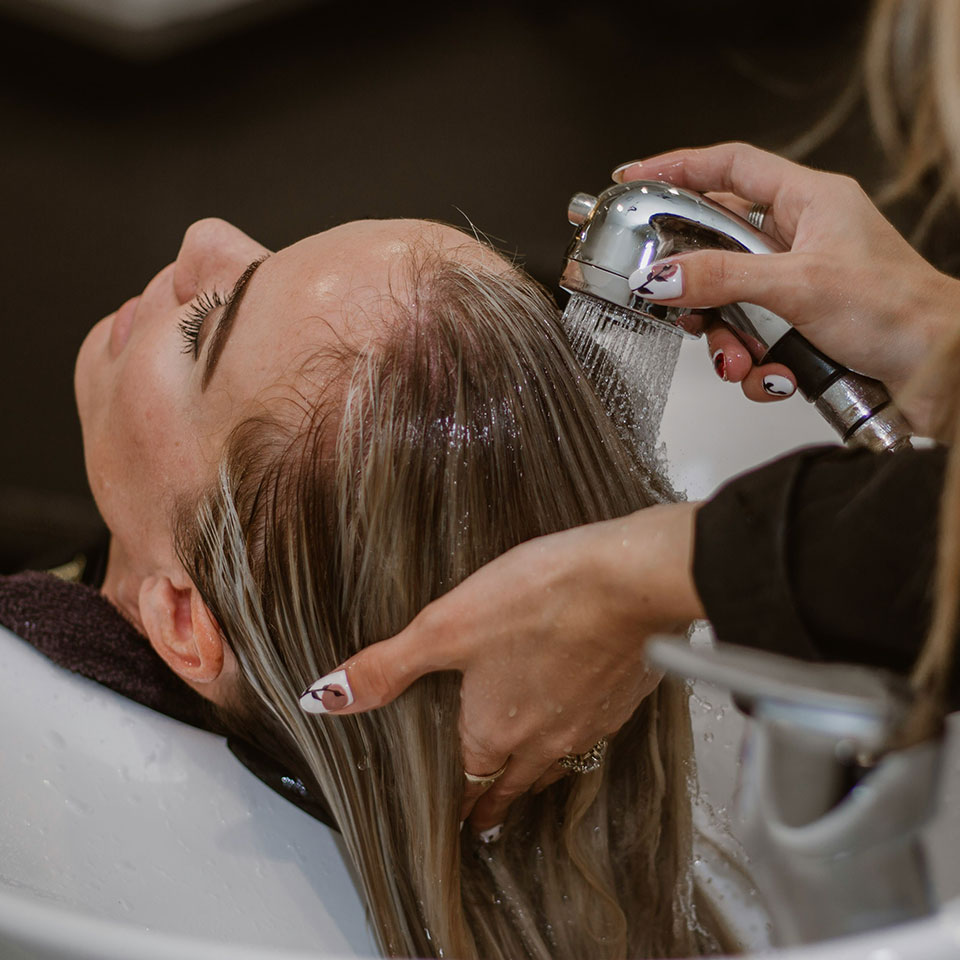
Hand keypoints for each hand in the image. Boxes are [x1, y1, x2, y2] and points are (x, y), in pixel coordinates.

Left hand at [298, 502, 703, 831]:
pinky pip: (594, 734)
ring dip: (537, 775)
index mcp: (494, 730)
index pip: (470, 785)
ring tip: (528, 779)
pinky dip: (578, 735)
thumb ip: (386, 667)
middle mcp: (543, 740)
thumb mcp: (446, 626)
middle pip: (514, 784)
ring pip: (557, 764)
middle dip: (496, 801)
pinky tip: (578, 715)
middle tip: (488, 817)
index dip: (459, 805)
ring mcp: (589, 724)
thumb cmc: (540, 599)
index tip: (458, 823)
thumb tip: (324, 698)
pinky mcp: (622, 699)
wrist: (629, 582)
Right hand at [612, 142, 959, 434]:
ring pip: (730, 304)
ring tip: (740, 361)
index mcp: (810, 202)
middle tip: (675, 303)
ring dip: (727, 341)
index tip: (635, 177)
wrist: (941, 370)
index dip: (679, 167)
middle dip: (698, 288)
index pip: (731, 167)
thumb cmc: (900, 311)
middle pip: (718, 247)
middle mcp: (802, 240)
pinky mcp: (800, 327)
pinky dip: (754, 366)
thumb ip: (723, 279)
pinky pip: (752, 342)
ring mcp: (800, 285)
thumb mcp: (799, 286)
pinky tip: (772, 377)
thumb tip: (662, 276)